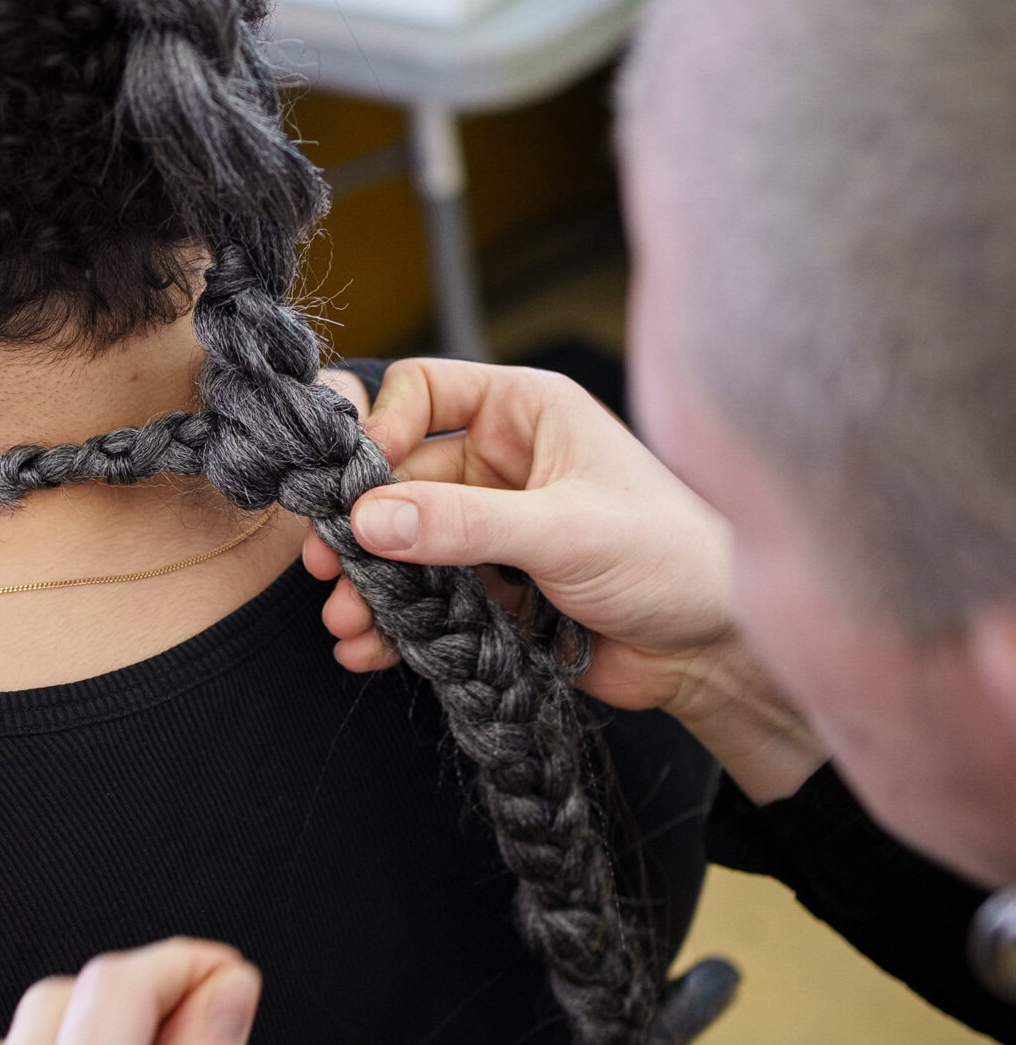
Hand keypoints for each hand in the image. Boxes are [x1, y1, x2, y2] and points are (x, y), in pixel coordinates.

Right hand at [304, 359, 822, 800]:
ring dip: (373, 583)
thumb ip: (463, 523)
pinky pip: (428, 595)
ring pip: (406, 543)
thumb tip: (369, 519)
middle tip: (328, 566)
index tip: (356, 485)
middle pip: (401, 477)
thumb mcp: (564, 530)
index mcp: (528, 414)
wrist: (717, 654)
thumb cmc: (673, 560)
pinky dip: (398, 622)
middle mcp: (506, 462)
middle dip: (362, 527)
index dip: (382, 429)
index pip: (424, 391)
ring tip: (348, 622)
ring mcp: (497, 527)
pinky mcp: (497, 589)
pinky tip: (372, 650)